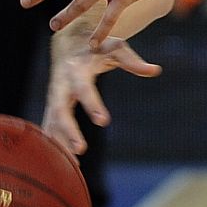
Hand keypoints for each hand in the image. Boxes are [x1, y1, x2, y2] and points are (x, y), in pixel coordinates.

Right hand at [44, 32, 161, 154]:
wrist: (70, 42)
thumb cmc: (98, 46)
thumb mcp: (116, 48)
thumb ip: (133, 61)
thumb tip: (155, 70)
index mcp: (76, 69)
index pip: (84, 89)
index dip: (92, 104)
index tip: (103, 122)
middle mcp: (61, 84)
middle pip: (60, 109)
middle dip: (68, 130)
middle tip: (81, 149)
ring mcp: (54, 96)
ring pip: (52, 121)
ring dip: (60, 141)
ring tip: (74, 164)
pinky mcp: (53, 104)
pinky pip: (51, 124)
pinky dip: (55, 142)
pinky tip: (63, 162)